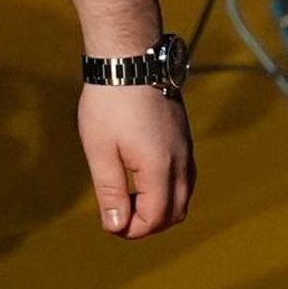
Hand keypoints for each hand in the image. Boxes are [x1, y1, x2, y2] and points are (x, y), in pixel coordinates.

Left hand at [76, 81, 194, 236]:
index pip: (155, 217)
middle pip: (176, 212)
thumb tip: (116, 225)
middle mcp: (181, 162)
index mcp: (160, 169)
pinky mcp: (184, 137)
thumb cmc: (110, 103)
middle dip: (150, 223)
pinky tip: (143, 179)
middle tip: (120, 217)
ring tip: (129, 199)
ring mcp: (186, 148)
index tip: (110, 224)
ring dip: (161, 207)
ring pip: (184, 195)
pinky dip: (169, 189)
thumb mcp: (101, 150)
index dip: (133, 229)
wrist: (130, 59)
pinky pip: (186, 176)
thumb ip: (110, 191)